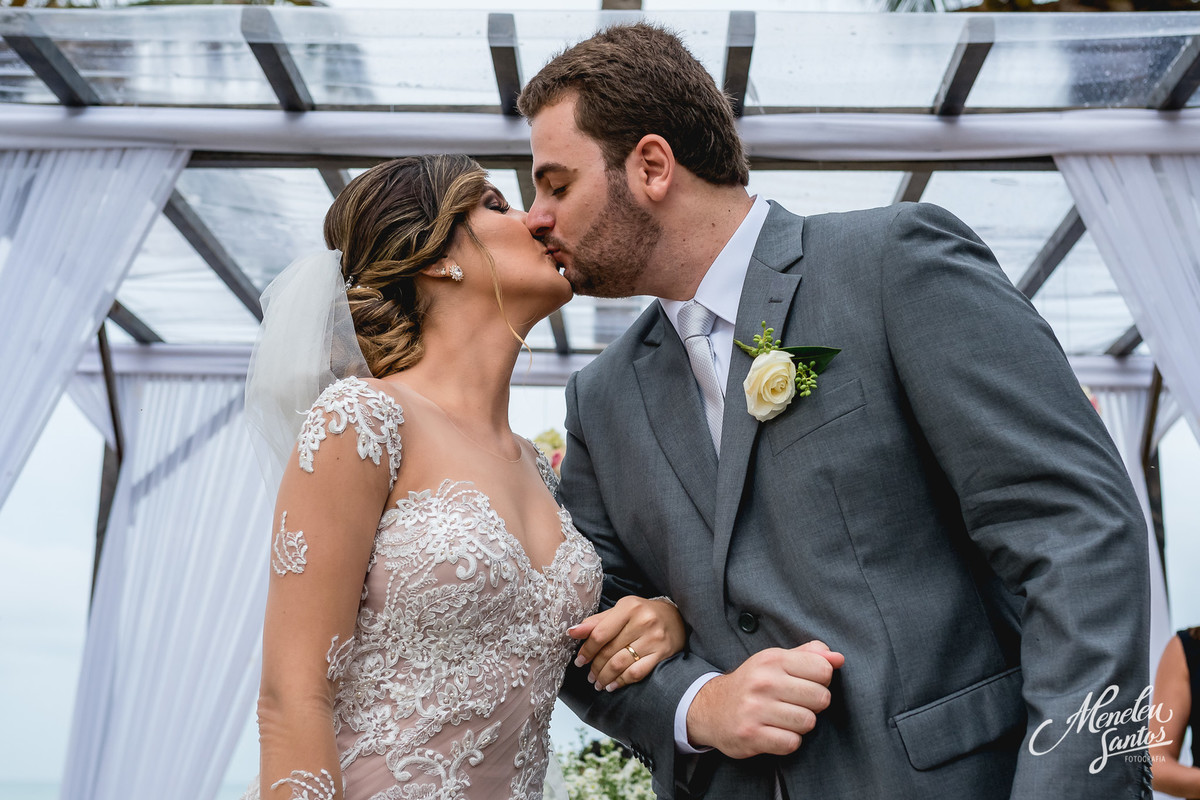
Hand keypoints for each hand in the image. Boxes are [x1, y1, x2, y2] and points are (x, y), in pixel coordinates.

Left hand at [567, 595, 685, 691]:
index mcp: (629, 607)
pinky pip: (637, 672)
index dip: (587, 650)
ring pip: (621, 664)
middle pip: (610, 651)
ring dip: (605, 677)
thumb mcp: (620, 611)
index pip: (600, 633)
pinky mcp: (663, 654)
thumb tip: (572, 632)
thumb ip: (597, 622)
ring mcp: (654, 639)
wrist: (676, 618)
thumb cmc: (642, 614)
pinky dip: (622, 681)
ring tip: (597, 682)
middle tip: (589, 675)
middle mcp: (643, 621)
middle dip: (595, 667)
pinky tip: (613, 685)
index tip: (579, 661)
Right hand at [686, 641, 844, 758]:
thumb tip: (838, 658)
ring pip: (808, 722)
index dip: (822, 680)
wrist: (710, 708)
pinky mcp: (751, 735)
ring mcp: (756, 709)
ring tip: (784, 718)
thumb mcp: (775, 661)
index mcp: (772, 659)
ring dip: (801, 724)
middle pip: (821, 698)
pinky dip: (788, 741)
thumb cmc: (752, 684)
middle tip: (796, 704)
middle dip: (814, 705)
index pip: (823, 670)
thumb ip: (809, 655)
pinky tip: (775, 732)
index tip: (807, 684)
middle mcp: (763, 682)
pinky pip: (792, 743)